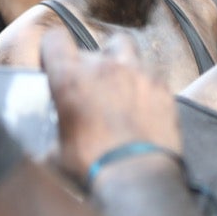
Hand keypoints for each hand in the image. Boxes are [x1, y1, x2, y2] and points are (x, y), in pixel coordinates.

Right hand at [40, 29, 180, 184]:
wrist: (138, 175)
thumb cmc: (92, 165)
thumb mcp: (56, 150)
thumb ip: (56, 129)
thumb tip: (58, 136)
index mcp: (71, 79)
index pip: (55, 40)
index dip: (53, 49)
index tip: (55, 62)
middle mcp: (105, 67)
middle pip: (92, 49)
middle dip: (88, 65)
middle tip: (89, 88)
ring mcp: (139, 72)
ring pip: (125, 48)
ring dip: (119, 61)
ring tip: (118, 84)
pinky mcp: (163, 86)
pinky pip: (150, 72)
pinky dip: (143, 82)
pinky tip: (142, 102)